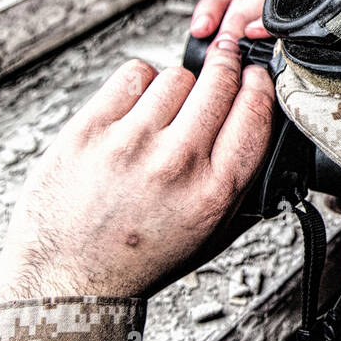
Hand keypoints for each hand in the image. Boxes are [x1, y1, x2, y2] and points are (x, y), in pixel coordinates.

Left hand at [0, 0, 275, 300]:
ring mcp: (130, 143)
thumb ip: (246, 187)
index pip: (255, 111)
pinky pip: (132, 76)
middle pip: (220, 81)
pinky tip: (138, 105)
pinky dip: (140, 83)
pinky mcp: (90, 130)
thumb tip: (268, 137)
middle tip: (224, 61)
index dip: (260, 83)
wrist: (71, 279)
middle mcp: (176, 163)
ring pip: (176, 76)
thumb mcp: (213, 235)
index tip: (255, 75)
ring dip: (180, 85)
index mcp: (214, 191)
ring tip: (169, 107)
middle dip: (226, 66)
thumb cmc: (141, 259)